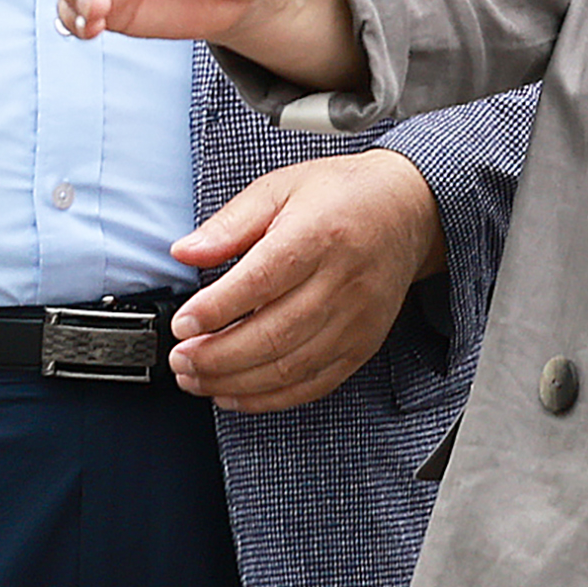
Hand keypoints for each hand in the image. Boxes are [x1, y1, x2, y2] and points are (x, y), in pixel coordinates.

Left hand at [166, 149, 442, 412]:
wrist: (407, 209)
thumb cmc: (341, 195)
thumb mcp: (280, 188)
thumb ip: (230, 224)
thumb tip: (185, 252)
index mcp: (319, 234)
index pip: (261, 281)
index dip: (216, 309)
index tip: (182, 323)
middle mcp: (342, 282)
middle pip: (273, 334)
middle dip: (216, 357)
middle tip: (179, 359)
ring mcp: (355, 320)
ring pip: (289, 368)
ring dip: (234, 382)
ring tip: (196, 378)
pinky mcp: (362, 345)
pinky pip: (312, 385)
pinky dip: (268, 398)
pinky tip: (234, 393)